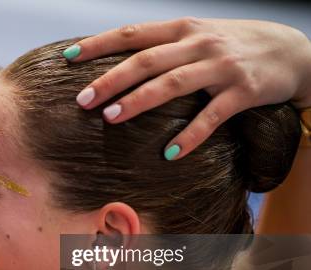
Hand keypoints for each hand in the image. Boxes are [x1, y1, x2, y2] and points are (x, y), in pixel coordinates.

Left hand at [67, 18, 310, 158]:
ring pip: (173, 83)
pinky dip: (191, 135)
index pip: (131, 34)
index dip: (98, 44)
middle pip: (146, 60)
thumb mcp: (196, 35)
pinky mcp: (243, 92)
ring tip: (111, 118)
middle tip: (81, 100)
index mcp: (182, 28)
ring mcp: (221, 67)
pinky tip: (169, 154)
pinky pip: (212, 116)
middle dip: (110, 80)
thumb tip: (115, 62)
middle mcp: (198, 43)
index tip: (68, 57)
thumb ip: (162, 45)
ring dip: (140, 101)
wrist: (292, 50)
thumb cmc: (231, 46)